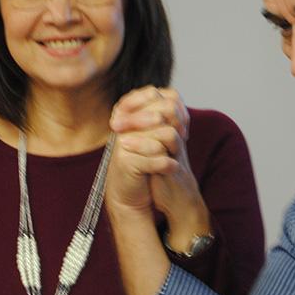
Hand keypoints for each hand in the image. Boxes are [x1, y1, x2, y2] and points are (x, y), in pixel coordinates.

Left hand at [107, 87, 209, 248]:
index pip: (161, 98)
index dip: (138, 99)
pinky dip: (142, 145)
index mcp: (172, 124)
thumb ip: (141, 125)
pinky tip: (124, 143)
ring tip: (116, 128)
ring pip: (167, 127)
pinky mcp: (174, 165)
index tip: (118, 107)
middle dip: (139, 108)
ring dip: (139, 124)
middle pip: (167, 105)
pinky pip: (163, 151)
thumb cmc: (159, 168)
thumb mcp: (150, 143)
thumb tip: (121, 107)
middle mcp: (178, 132)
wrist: (175, 196)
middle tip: (116, 117)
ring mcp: (177, 148)